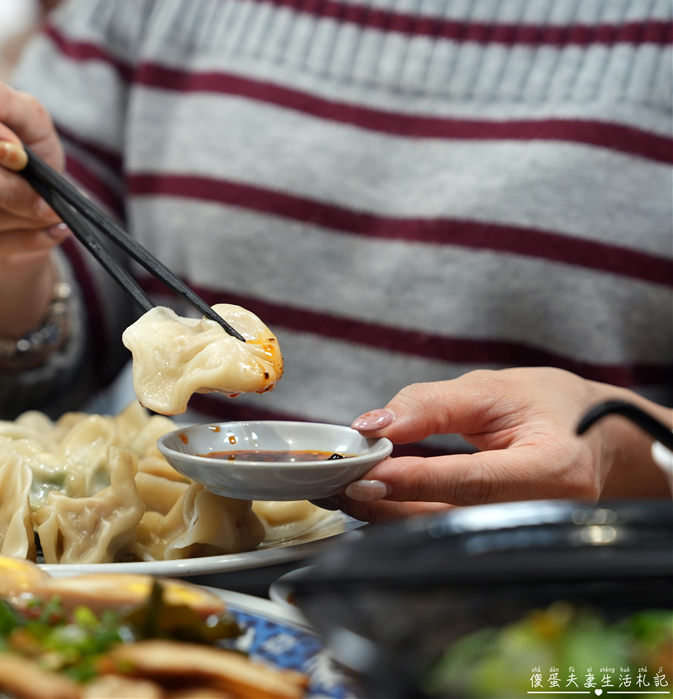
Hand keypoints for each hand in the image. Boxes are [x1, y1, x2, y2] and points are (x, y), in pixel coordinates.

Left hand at [316, 368, 670, 522]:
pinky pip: (444, 532)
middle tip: (333, 482)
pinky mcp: (498, 540)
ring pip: (440, 532)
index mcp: (552, 469)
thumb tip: (372, 426)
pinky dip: (402, 516)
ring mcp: (519, 535)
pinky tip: (368, 499)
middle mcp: (539, 513)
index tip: (366, 473)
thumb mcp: (495, 388)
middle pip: (448, 518)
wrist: (595, 440)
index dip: (415, 481)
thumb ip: (431, 404)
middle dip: (384, 503)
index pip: (472, 482)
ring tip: (338, 488)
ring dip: (384, 514)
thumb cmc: (553, 408)